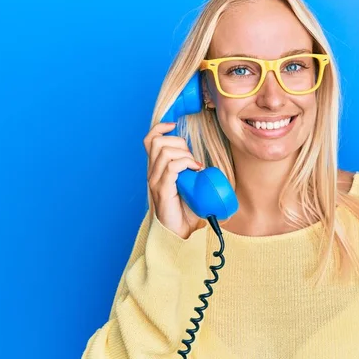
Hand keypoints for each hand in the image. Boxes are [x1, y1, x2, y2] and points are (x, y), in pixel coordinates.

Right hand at [143, 122, 204, 238]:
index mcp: (157, 168)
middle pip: (157, 142)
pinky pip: (171, 167)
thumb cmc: (186, 209)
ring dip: (184, 155)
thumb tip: (208, 161)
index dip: (160, 128)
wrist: (180, 232)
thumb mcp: (190, 184)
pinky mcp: (162, 190)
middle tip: (191, 158)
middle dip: (179, 143)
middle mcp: (152, 172)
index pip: (150, 139)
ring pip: (165, 152)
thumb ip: (192, 171)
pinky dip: (186, 164)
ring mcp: (155, 181)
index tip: (175, 126)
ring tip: (194, 167)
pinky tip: (195, 171)